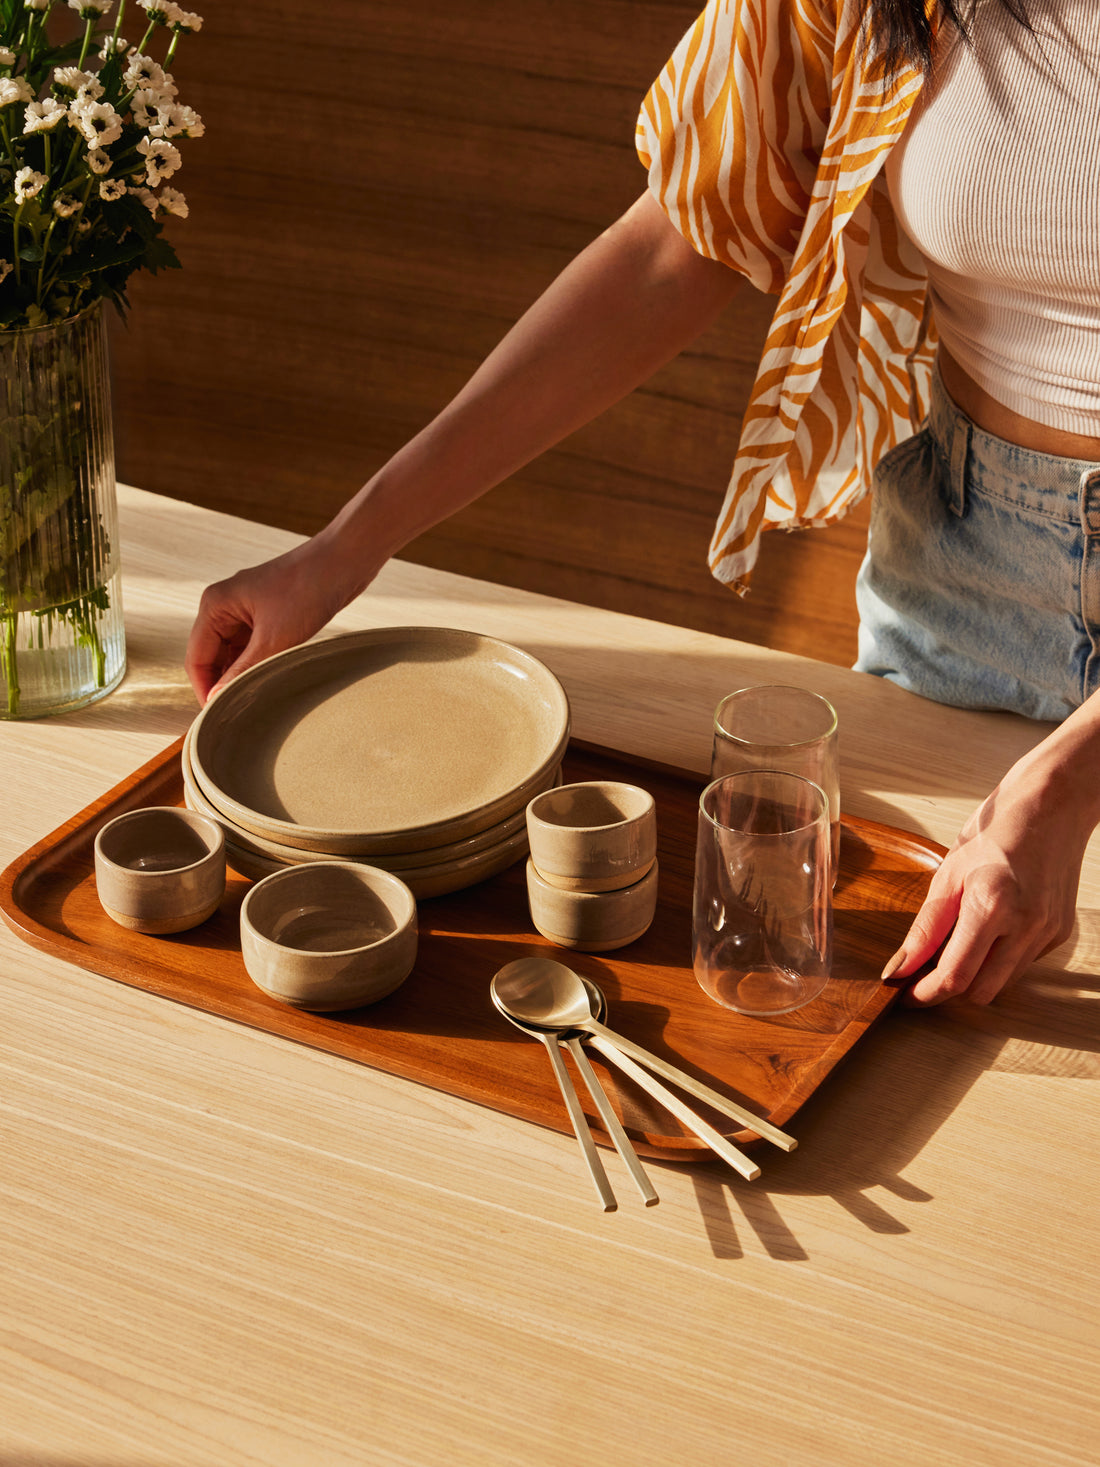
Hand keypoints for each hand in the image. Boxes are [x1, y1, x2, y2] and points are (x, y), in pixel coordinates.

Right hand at [185, 537, 361, 702]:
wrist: (345, 561)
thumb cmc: (309, 589)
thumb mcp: (275, 638)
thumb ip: (243, 671)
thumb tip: (217, 699)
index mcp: (216, 604)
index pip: (196, 658)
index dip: (204, 689)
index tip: (217, 717)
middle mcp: (225, 605)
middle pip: (212, 656)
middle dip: (223, 683)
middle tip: (238, 714)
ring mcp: (246, 609)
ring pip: (234, 653)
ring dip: (242, 674)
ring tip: (256, 699)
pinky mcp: (268, 614)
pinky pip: (253, 646)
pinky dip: (258, 663)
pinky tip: (270, 679)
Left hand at [881, 747, 1095, 1005]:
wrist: (1053, 806)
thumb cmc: (998, 830)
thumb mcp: (948, 874)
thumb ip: (925, 928)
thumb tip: (900, 967)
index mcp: (991, 906)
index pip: (955, 976)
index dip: (925, 994)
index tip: (905, 995)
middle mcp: (1026, 925)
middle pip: (980, 992)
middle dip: (949, 990)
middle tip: (922, 974)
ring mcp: (1048, 932)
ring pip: (1003, 982)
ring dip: (975, 975)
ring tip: (954, 946)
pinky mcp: (1060, 932)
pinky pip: (1022, 963)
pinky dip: (999, 958)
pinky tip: (990, 929)